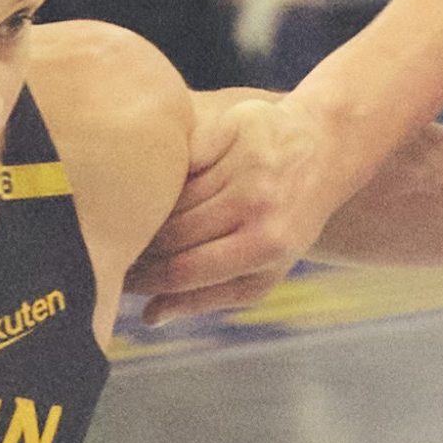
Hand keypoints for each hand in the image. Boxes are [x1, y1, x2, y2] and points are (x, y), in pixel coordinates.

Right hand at [133, 85, 353, 319]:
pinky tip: (151, 176)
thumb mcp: (260, 271)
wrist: (325, 150)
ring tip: (129, 217)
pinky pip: (181, 155)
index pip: (184, 271)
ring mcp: (249, 161)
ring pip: (173, 193)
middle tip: (117, 248)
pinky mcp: (238, 125)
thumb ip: (208, 297)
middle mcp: (259, 203)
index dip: (145, 279)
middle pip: (173, 232)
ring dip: (148, 207)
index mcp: (265, 247)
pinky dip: (164, 169)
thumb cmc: (285, 222)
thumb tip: (151, 317)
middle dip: (140, 244)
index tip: (119, 282)